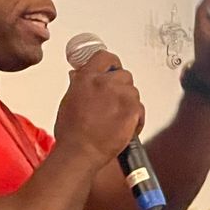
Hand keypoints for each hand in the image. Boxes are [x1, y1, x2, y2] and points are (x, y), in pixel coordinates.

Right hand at [55, 48, 144, 165]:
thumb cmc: (72, 133)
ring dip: (128, 102)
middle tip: (112, 101)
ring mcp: (121, 96)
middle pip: (124, 75)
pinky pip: (140, 108)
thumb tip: (80, 77)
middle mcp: (105, 83)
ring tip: (115, 117)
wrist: (81, 152)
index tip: (111, 69)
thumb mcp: (68, 100)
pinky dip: (136, 117)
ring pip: (133, 92)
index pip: (105, 57)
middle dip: (120, 87)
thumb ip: (78, 84)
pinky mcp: (133, 110)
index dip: (111, 64)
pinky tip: (123, 126)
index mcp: (87, 78)